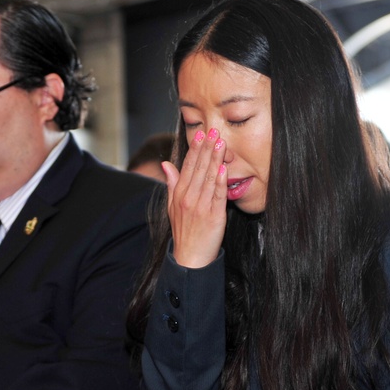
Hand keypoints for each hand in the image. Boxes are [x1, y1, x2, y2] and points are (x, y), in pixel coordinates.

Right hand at [165, 128, 228, 268]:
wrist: (190, 258)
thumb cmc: (184, 232)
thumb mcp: (172, 207)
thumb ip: (171, 184)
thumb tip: (166, 164)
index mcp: (178, 194)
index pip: (187, 167)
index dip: (194, 149)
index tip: (200, 134)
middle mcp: (188, 198)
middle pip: (198, 169)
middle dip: (206, 149)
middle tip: (213, 130)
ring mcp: (200, 207)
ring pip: (208, 178)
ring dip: (214, 159)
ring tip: (220, 142)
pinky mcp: (213, 216)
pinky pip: (217, 196)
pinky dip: (220, 182)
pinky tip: (223, 169)